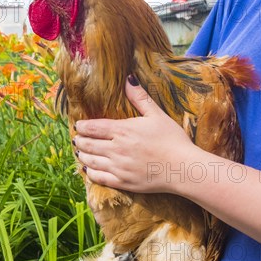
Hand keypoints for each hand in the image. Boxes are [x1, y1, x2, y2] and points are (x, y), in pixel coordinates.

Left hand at [73, 76, 199, 192]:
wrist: (183, 168)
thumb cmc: (172, 140)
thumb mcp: (157, 114)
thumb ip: (139, 97)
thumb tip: (128, 78)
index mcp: (123, 130)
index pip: (93, 127)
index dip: (82, 127)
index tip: (78, 126)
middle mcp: (116, 149)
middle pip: (88, 144)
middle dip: (80, 141)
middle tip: (77, 139)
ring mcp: (118, 167)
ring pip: (90, 161)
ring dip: (83, 156)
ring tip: (80, 153)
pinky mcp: (122, 182)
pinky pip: (99, 178)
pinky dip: (90, 173)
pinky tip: (89, 169)